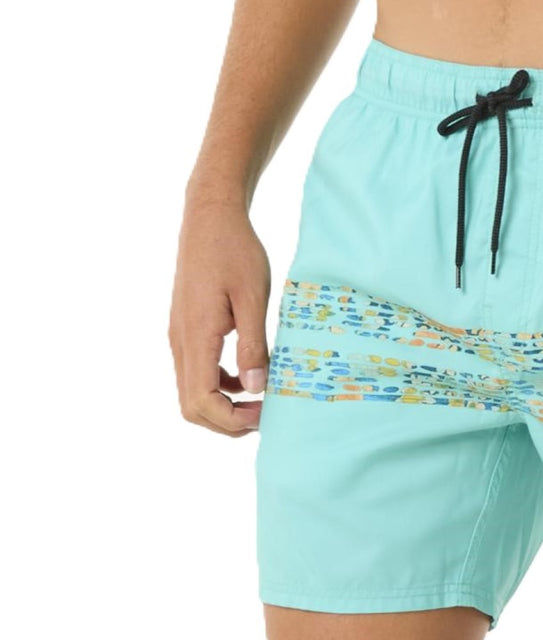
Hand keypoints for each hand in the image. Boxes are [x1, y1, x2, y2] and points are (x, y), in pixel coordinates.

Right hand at [168, 192, 270, 435]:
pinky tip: (250, 376)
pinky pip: (198, 373)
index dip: (232, 420)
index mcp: (195, 337)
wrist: (210, 218)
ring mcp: (181, 337)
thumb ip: (254, 346)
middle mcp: (180, 342)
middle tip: (266, 414)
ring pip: (193, 393)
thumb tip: (258, 388)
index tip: (266, 413)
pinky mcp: (188, 331)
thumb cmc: (235, 251)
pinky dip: (222, 387)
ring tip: (262, 400)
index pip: (201, 402)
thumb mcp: (253, 298)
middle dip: (228, 422)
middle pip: (192, 408)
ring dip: (225, 407)